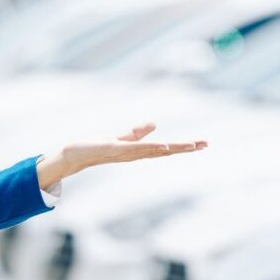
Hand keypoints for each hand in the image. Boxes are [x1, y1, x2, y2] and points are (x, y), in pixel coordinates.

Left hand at [36, 122, 207, 188]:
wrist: (73, 155)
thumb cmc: (96, 148)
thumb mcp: (121, 138)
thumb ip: (137, 133)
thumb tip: (155, 124)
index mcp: (138, 151)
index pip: (164, 149)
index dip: (183, 147)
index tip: (202, 143)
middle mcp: (134, 154)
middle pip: (164, 151)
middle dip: (185, 148)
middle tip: (205, 144)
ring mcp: (125, 153)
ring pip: (153, 150)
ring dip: (173, 148)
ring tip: (190, 145)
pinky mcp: (114, 148)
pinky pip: (135, 148)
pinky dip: (150, 147)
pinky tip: (163, 146)